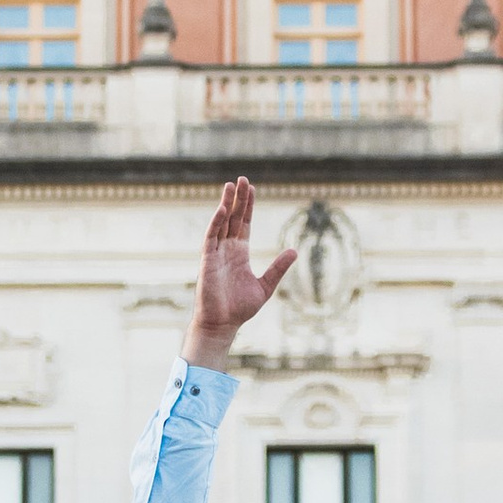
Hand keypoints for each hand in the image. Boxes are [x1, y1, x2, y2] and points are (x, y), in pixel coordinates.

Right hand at [182, 176, 295, 369]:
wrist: (223, 324)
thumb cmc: (240, 308)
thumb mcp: (266, 285)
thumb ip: (278, 268)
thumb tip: (295, 250)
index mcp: (240, 253)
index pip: (244, 223)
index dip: (247, 206)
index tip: (251, 189)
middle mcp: (227, 249)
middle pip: (232, 218)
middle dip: (237, 199)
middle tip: (242, 179)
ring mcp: (216, 253)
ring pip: (221, 222)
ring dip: (225, 204)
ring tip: (231, 185)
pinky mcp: (208, 260)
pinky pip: (211, 237)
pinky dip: (216, 222)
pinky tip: (222, 209)